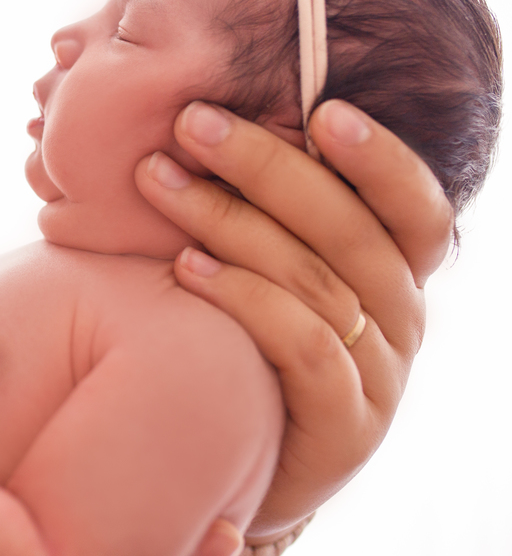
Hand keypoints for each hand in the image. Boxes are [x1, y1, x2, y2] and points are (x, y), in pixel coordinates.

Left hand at [135, 99, 449, 539]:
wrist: (246, 463)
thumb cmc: (246, 346)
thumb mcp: (265, 273)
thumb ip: (261, 213)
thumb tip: (196, 124)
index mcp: (393, 271)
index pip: (413, 207)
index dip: (381, 158)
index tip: (324, 109)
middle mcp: (399, 317)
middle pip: (348, 229)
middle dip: (264, 165)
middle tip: (192, 123)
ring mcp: (380, 376)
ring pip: (316, 280)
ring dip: (229, 219)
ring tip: (159, 179)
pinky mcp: (346, 426)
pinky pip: (304, 347)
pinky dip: (244, 298)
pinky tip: (185, 267)